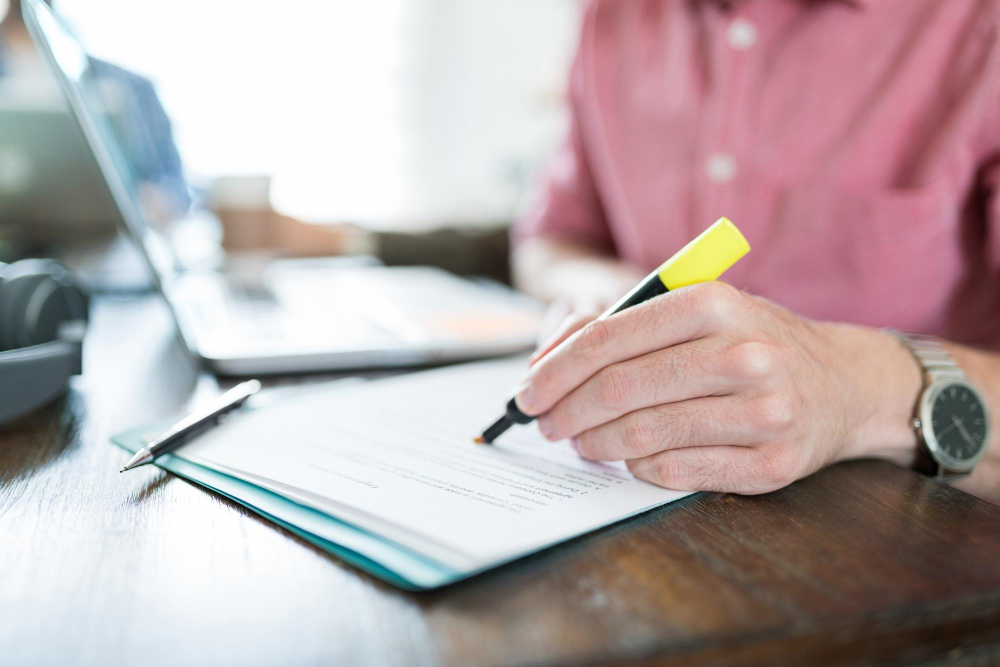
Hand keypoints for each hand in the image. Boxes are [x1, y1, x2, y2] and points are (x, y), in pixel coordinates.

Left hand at [515, 282, 922, 493]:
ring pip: (642, 434)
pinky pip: (677, 471)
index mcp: (713, 303)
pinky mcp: (772, 462)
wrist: (843, 383)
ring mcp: (763, 411)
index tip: (527, 391)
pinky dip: (638, 467)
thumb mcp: (700, 312)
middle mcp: (743, 353)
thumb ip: (624, 325)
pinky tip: (630, 458)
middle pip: (618, 389)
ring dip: (595, 444)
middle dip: (565, 411)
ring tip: (582, 442)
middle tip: (546, 424)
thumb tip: (547, 361)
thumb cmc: (752, 342)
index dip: (554, 370)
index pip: (607, 338)